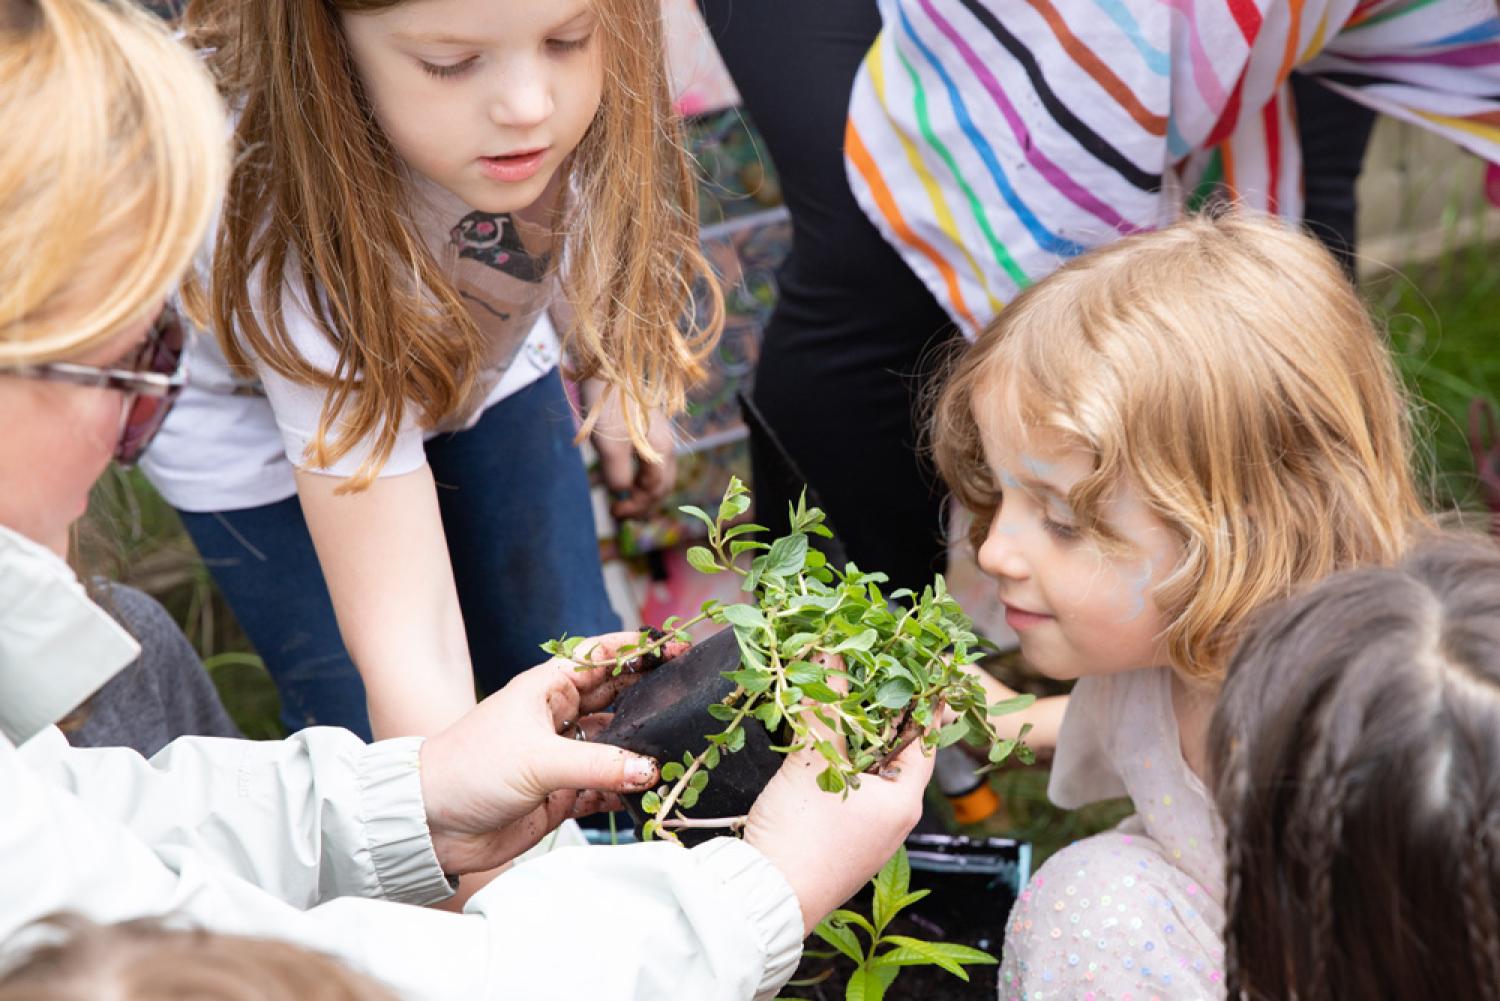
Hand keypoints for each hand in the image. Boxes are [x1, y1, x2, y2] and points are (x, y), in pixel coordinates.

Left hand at [419, 632, 677, 874]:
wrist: (431, 824)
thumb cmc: (470, 769)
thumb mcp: (538, 759)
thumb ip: (599, 764)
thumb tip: (650, 768)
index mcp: (548, 689)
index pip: (602, 658)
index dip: (639, 651)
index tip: (677, 649)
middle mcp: (559, 719)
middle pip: (618, 700)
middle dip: (651, 700)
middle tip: (690, 703)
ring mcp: (563, 757)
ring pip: (617, 748)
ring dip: (642, 753)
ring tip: (678, 755)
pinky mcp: (563, 794)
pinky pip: (606, 788)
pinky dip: (626, 792)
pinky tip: (648, 795)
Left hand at [588, 387, 676, 520]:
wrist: (608, 365)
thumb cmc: (609, 406)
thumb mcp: (610, 447)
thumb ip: (618, 475)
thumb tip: (621, 491)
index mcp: (661, 451)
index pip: (655, 491)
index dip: (637, 507)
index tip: (615, 512)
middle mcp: (666, 444)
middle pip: (663, 485)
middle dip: (644, 503)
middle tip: (620, 512)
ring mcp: (659, 434)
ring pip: (658, 472)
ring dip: (643, 490)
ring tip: (623, 498)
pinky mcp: (648, 426)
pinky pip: (651, 459)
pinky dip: (640, 474)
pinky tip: (624, 473)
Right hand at [743, 660, 934, 934]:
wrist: (766, 900)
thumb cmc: (802, 834)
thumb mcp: (813, 762)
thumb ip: (824, 706)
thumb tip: (830, 652)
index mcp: (903, 802)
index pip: (926, 740)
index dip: (926, 702)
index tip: (929, 672)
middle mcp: (893, 820)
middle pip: (896, 755)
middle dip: (885, 716)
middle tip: (879, 676)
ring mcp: (867, 835)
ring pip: (869, 774)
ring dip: (858, 740)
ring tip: (847, 701)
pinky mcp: (839, 843)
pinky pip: (849, 793)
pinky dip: (841, 766)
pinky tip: (820, 747)